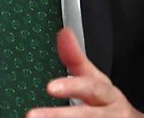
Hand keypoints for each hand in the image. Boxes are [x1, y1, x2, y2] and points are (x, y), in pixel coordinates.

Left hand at [27, 29, 143, 117]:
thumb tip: (64, 33)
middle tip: (32, 115)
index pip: (91, 87)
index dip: (72, 86)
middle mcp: (111, 114)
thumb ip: (76, 59)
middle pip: (87, 116)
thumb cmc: (109, 104)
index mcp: (107, 96)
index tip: (50, 87)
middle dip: (60, 115)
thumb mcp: (96, 80)